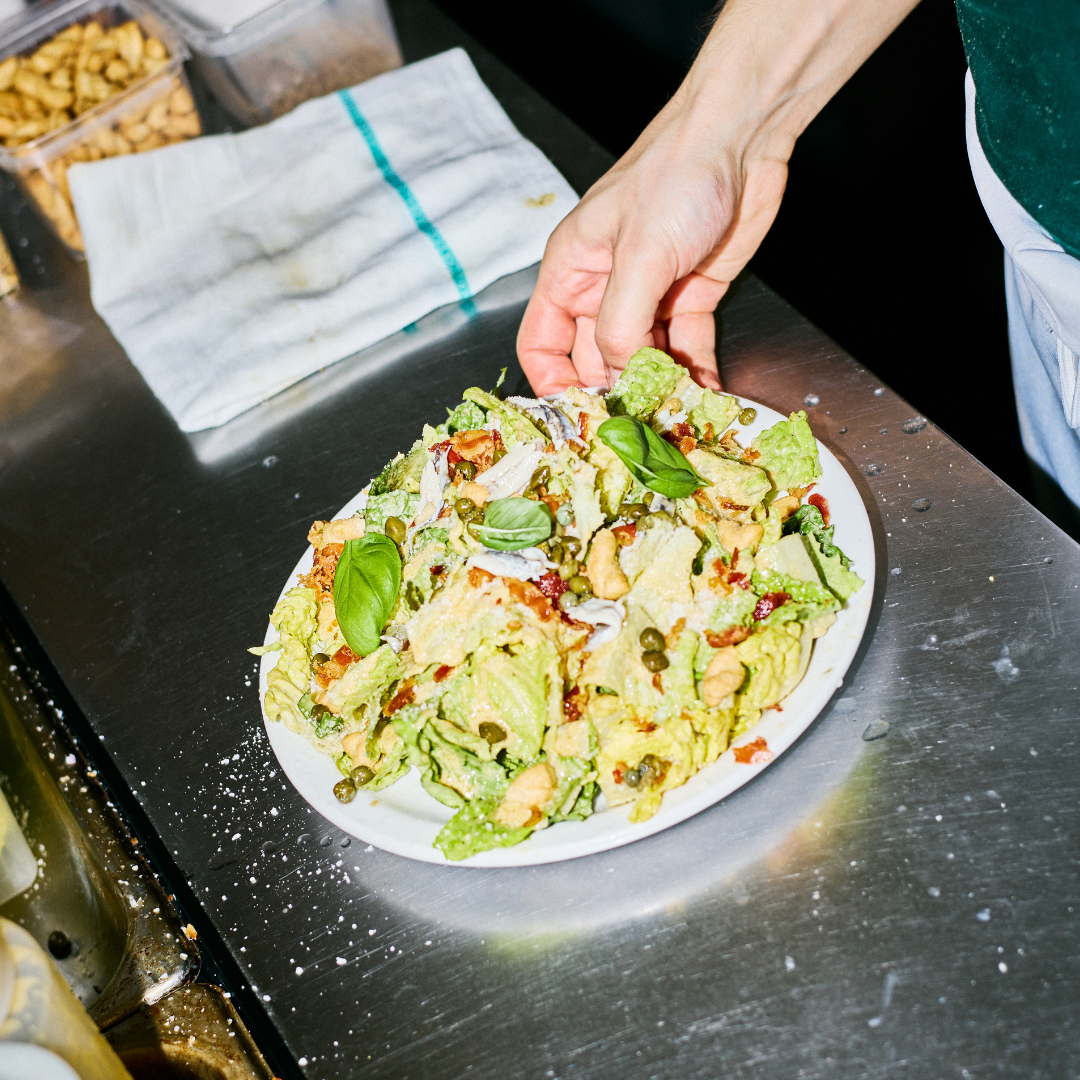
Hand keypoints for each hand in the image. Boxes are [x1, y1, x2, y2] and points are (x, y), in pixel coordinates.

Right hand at [516, 0, 920, 397]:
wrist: (743, 136)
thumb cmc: (675, 174)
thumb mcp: (638, 255)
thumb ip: (622, 325)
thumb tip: (620, 379)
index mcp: (570, 273)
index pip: (542, 345)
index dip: (554, 384)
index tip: (579, 418)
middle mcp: (604, 289)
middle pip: (597, 361)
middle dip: (616, 395)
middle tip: (638, 430)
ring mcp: (648, 295)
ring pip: (644, 360)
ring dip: (660, 390)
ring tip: (676, 421)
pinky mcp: (690, 297)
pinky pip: (685, 348)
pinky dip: (695, 374)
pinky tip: (707, 397)